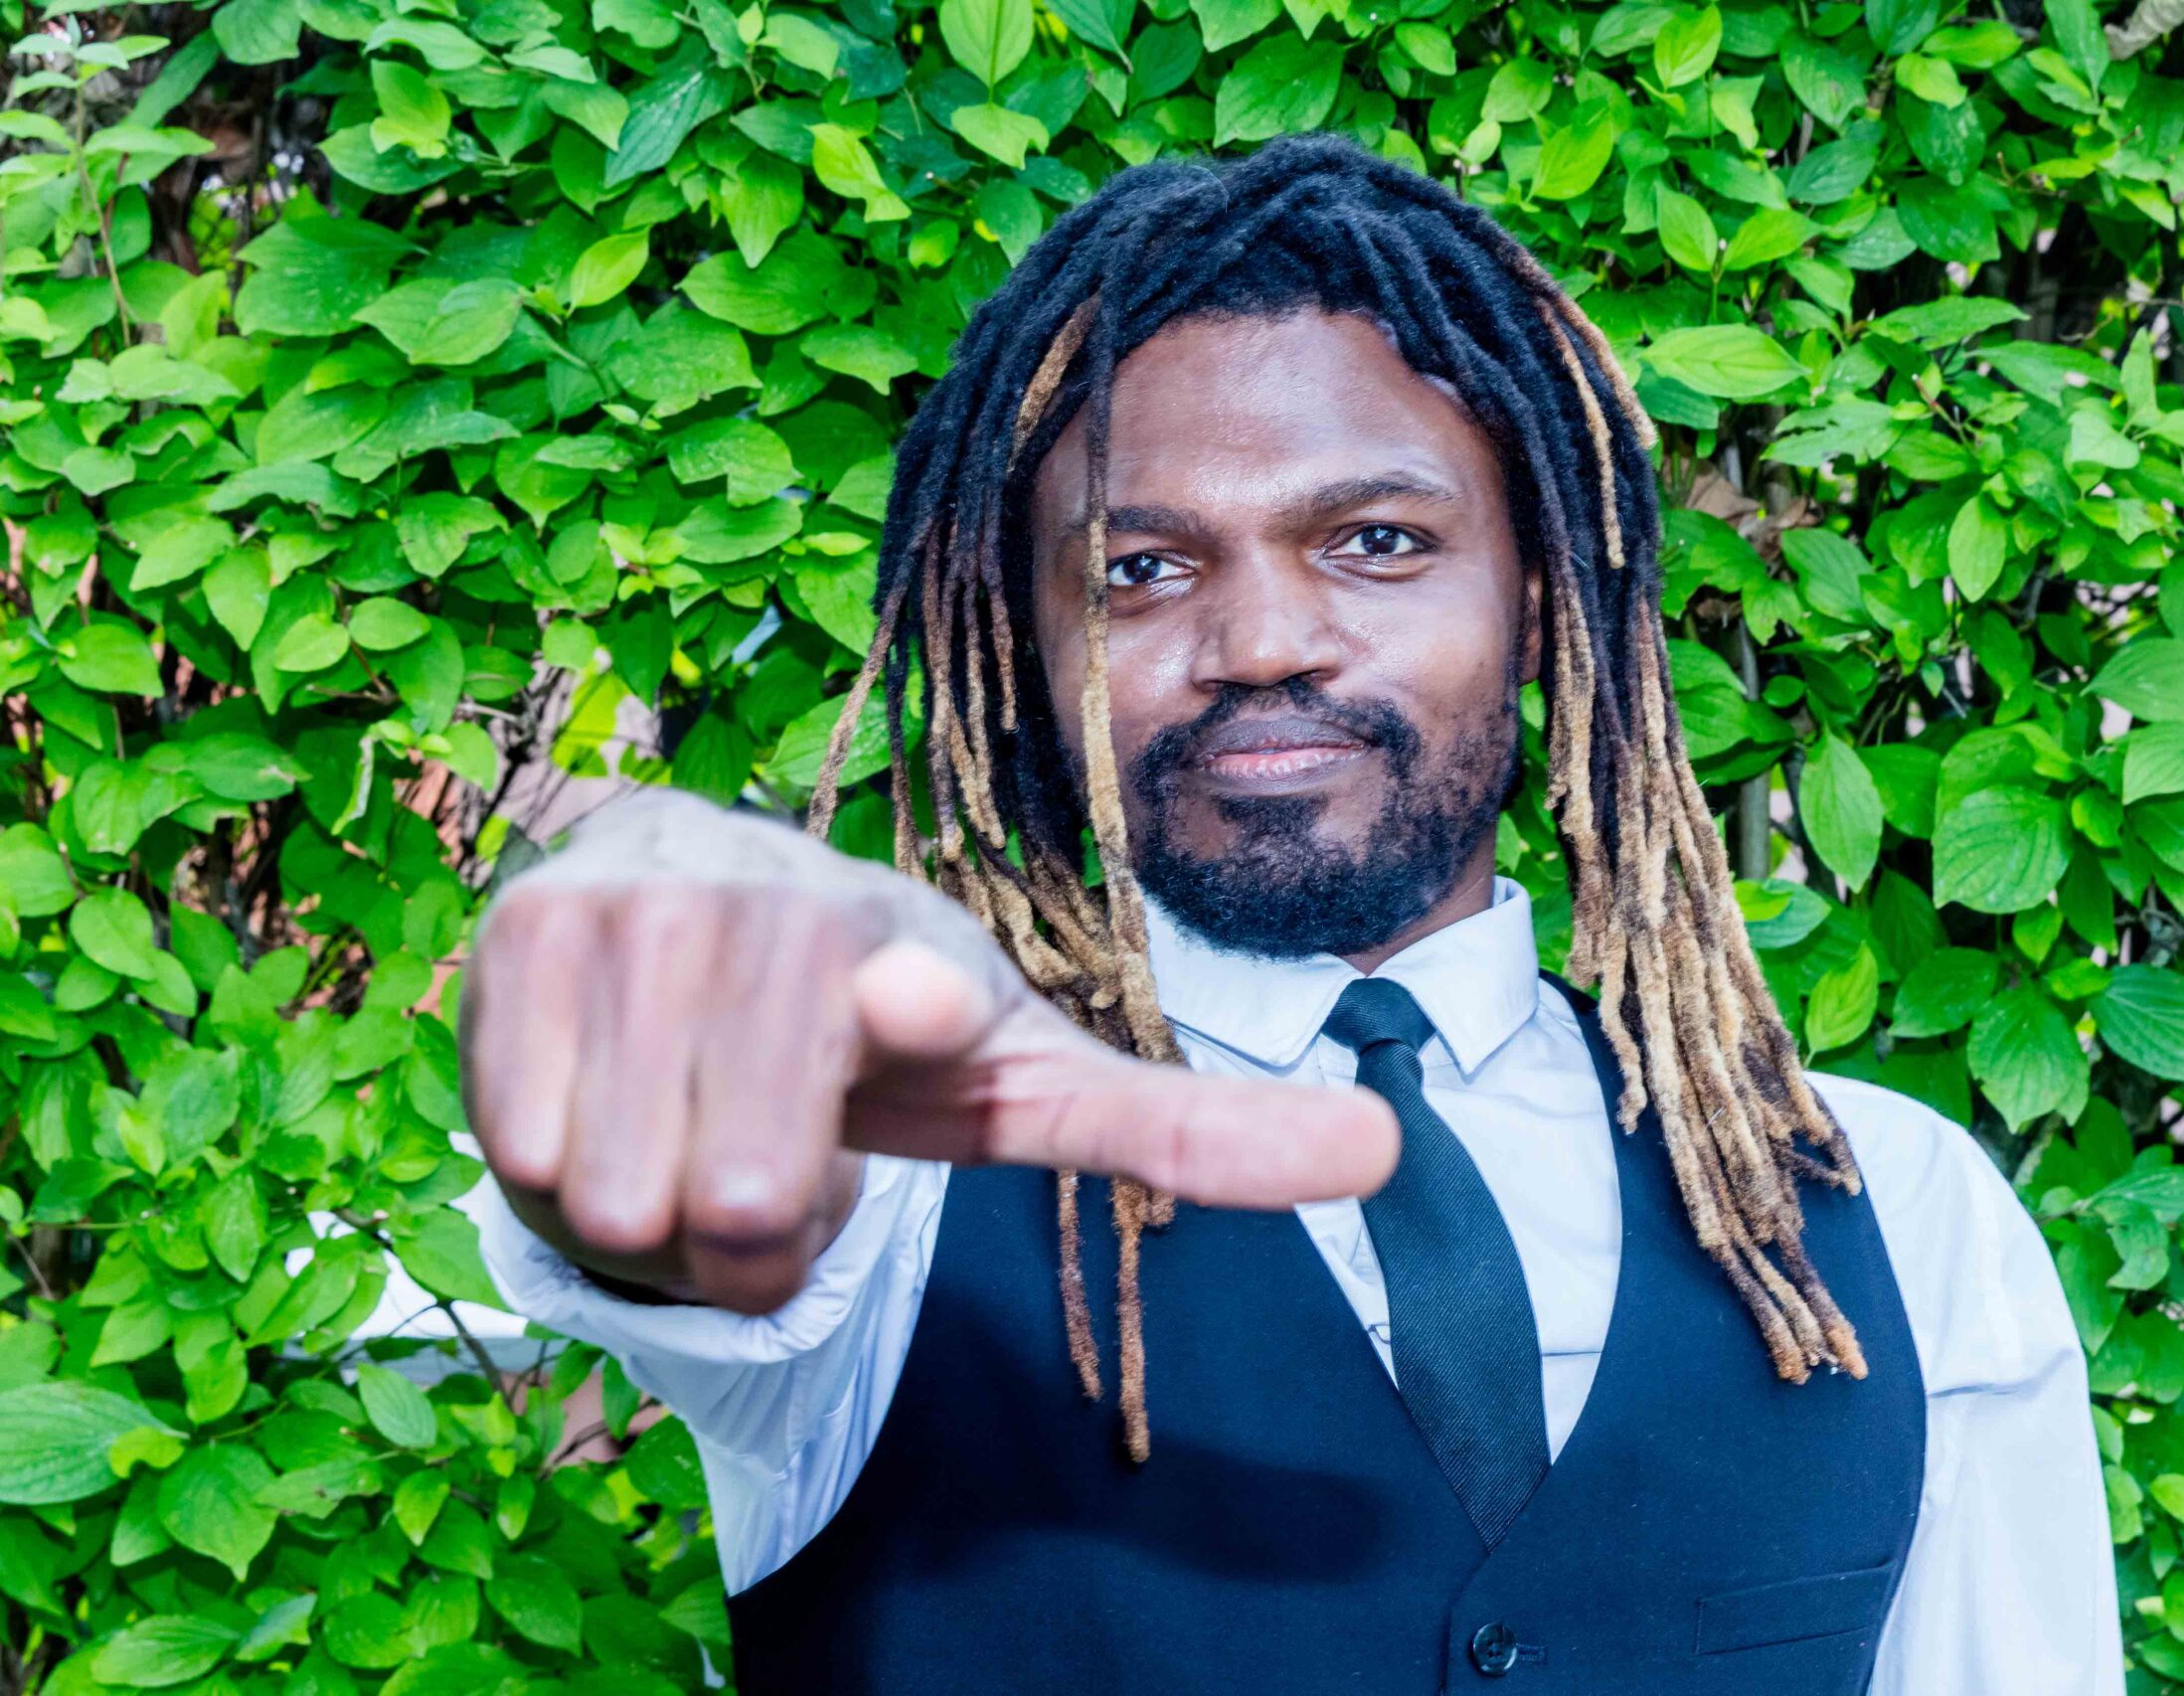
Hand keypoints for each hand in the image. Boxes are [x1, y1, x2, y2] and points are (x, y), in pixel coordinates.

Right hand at [460, 797, 1398, 1312]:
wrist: (689, 900)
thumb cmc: (873, 1022)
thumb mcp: (1023, 1077)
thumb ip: (1185, 1124)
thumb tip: (1388, 1151)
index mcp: (914, 952)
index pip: (909, 996)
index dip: (913, 1011)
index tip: (924, 1002)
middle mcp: (778, 905)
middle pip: (747, 1217)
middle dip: (762, 1239)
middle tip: (784, 1151)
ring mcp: (640, 907)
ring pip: (625, 1204)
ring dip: (661, 1205)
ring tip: (704, 1112)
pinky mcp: (519, 924)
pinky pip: (522, 1151)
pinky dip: (561, 1159)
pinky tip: (617, 1082)